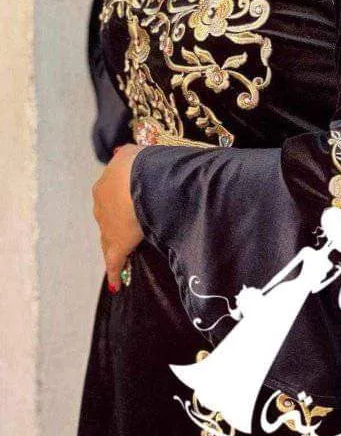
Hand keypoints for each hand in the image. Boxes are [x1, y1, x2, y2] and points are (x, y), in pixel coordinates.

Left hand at [92, 144, 143, 291]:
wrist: (137, 179)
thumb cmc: (142, 165)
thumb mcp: (136, 153)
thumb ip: (130, 155)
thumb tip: (123, 152)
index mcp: (108, 182)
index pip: (111, 197)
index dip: (119, 204)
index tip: (126, 210)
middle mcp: (102, 203)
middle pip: (108, 217)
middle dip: (117, 223)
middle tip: (129, 231)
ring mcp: (108, 225)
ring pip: (109, 237)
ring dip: (115, 244)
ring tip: (125, 255)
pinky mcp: (117, 244)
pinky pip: (114, 261)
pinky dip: (115, 271)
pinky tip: (115, 283)